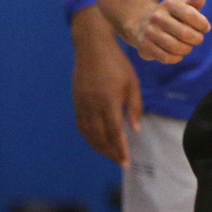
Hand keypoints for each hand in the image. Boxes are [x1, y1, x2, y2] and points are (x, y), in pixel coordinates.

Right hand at [71, 8, 142, 164]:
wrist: (92, 48)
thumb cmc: (117, 64)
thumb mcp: (133, 84)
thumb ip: (134, 107)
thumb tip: (135, 129)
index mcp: (108, 102)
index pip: (114, 132)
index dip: (120, 148)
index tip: (126, 161)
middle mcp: (92, 106)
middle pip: (99, 136)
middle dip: (110, 152)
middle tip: (120, 162)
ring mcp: (81, 104)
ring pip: (88, 133)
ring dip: (98, 146)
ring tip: (110, 155)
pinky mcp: (76, 101)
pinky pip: (81, 124)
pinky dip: (88, 136)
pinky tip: (97, 141)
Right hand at [125, 0, 209, 63]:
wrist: (140, 21)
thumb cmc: (170, 15)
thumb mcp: (182, 6)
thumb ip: (194, 1)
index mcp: (170, 4)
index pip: (190, 15)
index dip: (202, 24)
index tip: (204, 27)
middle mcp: (157, 16)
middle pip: (185, 33)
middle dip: (197, 39)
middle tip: (196, 39)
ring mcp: (150, 31)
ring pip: (176, 47)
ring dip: (187, 49)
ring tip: (186, 46)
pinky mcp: (144, 46)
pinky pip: (167, 57)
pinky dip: (176, 57)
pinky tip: (176, 53)